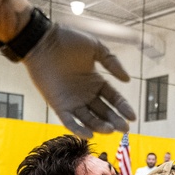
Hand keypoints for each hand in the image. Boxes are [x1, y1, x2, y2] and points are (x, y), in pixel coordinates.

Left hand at [23, 23, 135, 137]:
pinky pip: (70, 121)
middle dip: (114, 121)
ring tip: (110, 130)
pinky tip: (90, 134)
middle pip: (104, 112)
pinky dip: (78, 129)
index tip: (132, 117)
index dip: (123, 108)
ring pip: (89, 119)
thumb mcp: (95, 48)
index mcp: (96, 82)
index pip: (113, 99)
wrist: (42, 40)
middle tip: (124, 129)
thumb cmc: (68, 40)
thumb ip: (112, 62)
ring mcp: (72, 101)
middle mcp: (86, 95)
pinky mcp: (59, 105)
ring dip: (100, 126)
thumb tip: (127, 80)